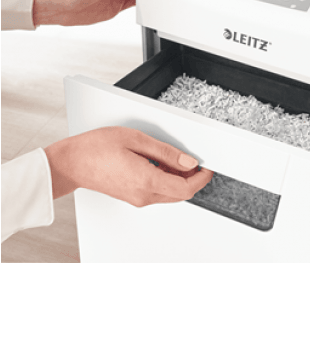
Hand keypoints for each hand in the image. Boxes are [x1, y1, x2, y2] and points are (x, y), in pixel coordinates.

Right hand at [44, 127, 212, 206]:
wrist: (72, 162)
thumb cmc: (96, 148)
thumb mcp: (136, 140)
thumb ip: (166, 152)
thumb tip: (189, 162)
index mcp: (146, 180)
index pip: (186, 189)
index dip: (202, 178)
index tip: (208, 167)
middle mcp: (143, 195)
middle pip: (181, 194)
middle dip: (192, 177)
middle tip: (191, 159)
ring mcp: (137, 198)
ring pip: (170, 194)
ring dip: (178, 178)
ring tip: (172, 157)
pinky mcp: (132, 197)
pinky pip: (158, 192)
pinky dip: (166, 180)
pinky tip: (159, 163)